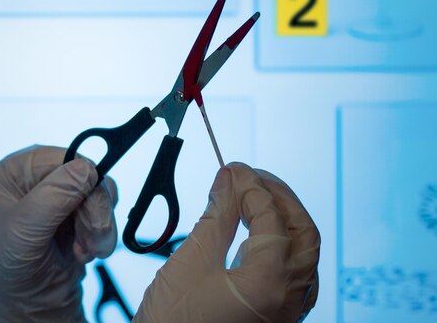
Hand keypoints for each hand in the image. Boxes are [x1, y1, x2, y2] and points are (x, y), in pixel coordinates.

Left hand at [0, 145, 117, 322]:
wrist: (28, 306)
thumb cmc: (10, 271)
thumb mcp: (23, 232)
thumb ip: (53, 197)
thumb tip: (85, 168)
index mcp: (18, 170)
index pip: (66, 157)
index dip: (83, 185)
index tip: (84, 215)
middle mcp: (40, 177)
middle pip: (89, 175)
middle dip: (94, 212)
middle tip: (88, 240)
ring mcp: (62, 194)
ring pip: (103, 193)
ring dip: (100, 226)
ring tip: (84, 250)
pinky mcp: (79, 212)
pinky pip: (107, 210)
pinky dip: (102, 234)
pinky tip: (84, 251)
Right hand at [134, 162, 319, 322]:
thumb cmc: (172, 322)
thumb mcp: (191, 261)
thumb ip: (216, 216)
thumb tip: (227, 182)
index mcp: (270, 284)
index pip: (271, 217)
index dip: (250, 186)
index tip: (231, 169)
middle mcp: (290, 299)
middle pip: (302, 231)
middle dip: (278, 198)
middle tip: (249, 179)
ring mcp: (288, 312)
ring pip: (303, 253)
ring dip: (281, 220)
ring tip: (251, 201)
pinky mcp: (278, 317)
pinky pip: (294, 274)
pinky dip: (280, 246)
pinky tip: (256, 235)